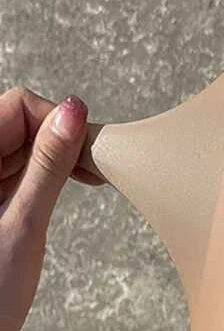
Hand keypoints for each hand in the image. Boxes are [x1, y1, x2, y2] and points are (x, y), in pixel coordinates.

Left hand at [0, 87, 103, 330]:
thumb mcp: (24, 223)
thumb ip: (48, 164)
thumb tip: (72, 111)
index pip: (17, 107)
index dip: (57, 121)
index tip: (91, 152)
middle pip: (19, 123)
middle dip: (61, 138)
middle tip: (98, 169)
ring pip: (21, 147)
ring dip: (56, 157)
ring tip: (89, 180)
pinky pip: (17, 172)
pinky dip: (44, 177)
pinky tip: (65, 191)